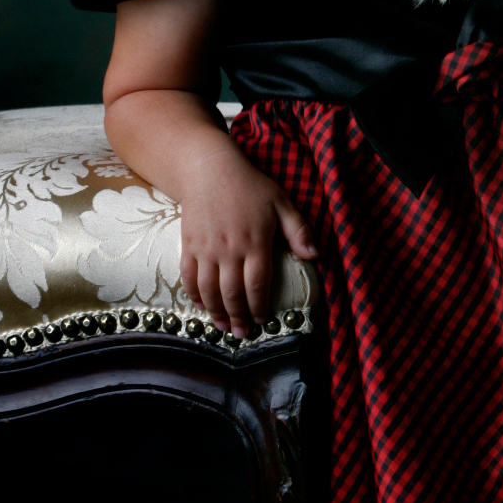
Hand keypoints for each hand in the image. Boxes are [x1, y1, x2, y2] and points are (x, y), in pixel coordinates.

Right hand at [178, 146, 317, 337]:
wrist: (209, 169)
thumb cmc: (250, 186)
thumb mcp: (281, 203)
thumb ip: (298, 231)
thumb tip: (314, 257)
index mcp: (256, 242)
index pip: (258, 284)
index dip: (260, 306)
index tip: (262, 320)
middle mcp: (230, 250)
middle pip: (232, 293)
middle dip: (238, 316)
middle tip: (243, 333)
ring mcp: (206, 249)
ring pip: (209, 289)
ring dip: (215, 311)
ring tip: (223, 326)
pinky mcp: (189, 244)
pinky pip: (188, 276)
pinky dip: (193, 294)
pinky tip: (200, 306)